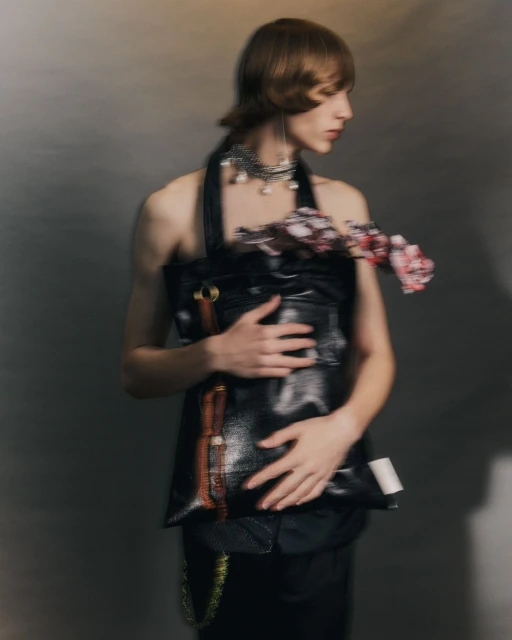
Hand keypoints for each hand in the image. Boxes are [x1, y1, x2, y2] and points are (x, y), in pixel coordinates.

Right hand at [211, 294, 316, 377]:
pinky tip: (291, 369)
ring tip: (311, 360)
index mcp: (265, 332)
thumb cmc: (233, 334)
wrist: (219, 353)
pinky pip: (277, 372)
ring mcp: (265, 361)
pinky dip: (286, 371)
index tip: (309, 329)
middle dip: (304, 343)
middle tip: (313, 343)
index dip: (301, 329)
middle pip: (291, 345)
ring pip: (288, 362)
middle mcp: (268, 347)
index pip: (288, 329)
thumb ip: (264, 309)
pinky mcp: (261, 372)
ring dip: (301, 361)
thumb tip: (277, 298)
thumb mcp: (247, 318)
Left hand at [242, 413, 359, 510]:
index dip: (260, 478)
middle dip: (272, 497)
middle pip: (286, 487)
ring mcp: (318, 474)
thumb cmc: (319, 427)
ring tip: (276, 507)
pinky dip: (305, 499)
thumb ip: (279, 437)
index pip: (274, 470)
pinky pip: (315, 492)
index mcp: (297, 456)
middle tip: (261, 505)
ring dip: (287, 501)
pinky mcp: (326, 476)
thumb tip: (262, 444)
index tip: (249, 486)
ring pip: (300, 493)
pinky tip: (298, 502)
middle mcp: (307, 468)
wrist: (343, 430)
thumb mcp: (297, 428)